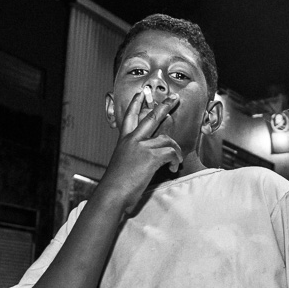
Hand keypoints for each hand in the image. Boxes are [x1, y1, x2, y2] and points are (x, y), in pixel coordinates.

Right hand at [97, 90, 183, 212]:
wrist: (112, 194)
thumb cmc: (117, 184)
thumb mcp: (122, 165)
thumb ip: (133, 157)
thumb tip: (146, 160)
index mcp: (124, 141)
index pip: (129, 117)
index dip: (135, 104)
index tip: (141, 93)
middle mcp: (132, 140)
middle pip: (151, 118)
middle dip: (165, 106)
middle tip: (174, 97)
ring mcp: (142, 147)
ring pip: (167, 140)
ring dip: (176, 150)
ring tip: (177, 162)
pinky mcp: (151, 157)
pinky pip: (171, 153)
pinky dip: (176, 160)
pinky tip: (173, 169)